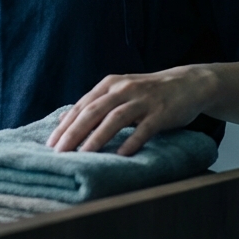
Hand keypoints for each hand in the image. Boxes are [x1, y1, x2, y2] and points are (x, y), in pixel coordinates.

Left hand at [46, 65, 217, 155]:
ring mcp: (142, 100)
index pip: (82, 106)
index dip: (65, 125)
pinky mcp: (161, 112)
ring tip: (84, 154)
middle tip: (60, 152)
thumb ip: (95, 104)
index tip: (51, 144)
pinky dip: (132, 141)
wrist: (187, 84)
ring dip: (97, 137)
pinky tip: (122, 154)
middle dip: (74, 132)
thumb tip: (64, 119)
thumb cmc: (147, 92)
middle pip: (93, 111)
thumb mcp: (119, 92)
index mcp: (109, 84)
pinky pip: (144, 128)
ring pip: (115, 118)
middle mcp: (123, 89)